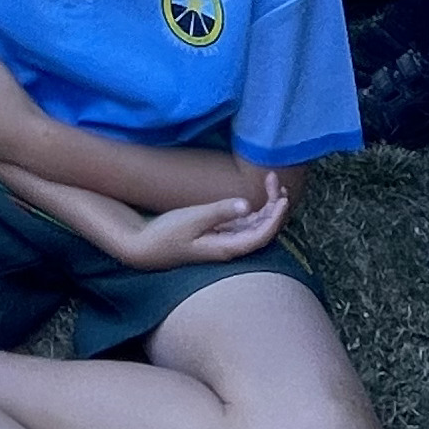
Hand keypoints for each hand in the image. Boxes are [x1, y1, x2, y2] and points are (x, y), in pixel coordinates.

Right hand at [103, 179, 292, 270]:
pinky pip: (244, 224)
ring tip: (272, 184)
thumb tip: (247, 205)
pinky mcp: (218, 235)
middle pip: (263, 230)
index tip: (282, 197)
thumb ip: (220, 212)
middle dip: (274, 206)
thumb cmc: (167, 234)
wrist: (146, 247)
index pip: (262, 236)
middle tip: (275, 180)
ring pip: (255, 226)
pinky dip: (254, 210)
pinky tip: (257, 197)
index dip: (276, 217)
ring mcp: (225, 241)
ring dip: (266, 207)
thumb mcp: (192, 219)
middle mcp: (230, 247)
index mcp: (227, 247)